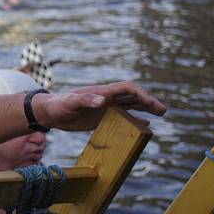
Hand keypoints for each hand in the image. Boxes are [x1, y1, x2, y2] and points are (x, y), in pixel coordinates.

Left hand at [35, 81, 166, 131]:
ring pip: (131, 105)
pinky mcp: (102, 116)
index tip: (150, 102)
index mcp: (102, 92)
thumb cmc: (59, 105)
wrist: (50, 112)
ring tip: (160, 113)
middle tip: (163, 110)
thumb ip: (85, 100)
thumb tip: (102, 101)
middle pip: (133, 96)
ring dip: (145, 108)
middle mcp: (107, 98)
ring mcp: (106, 107)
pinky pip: (122, 116)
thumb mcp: (70, 102)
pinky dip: (134, 119)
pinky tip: (144, 124)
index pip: (127, 89)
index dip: (140, 94)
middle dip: (149, 101)